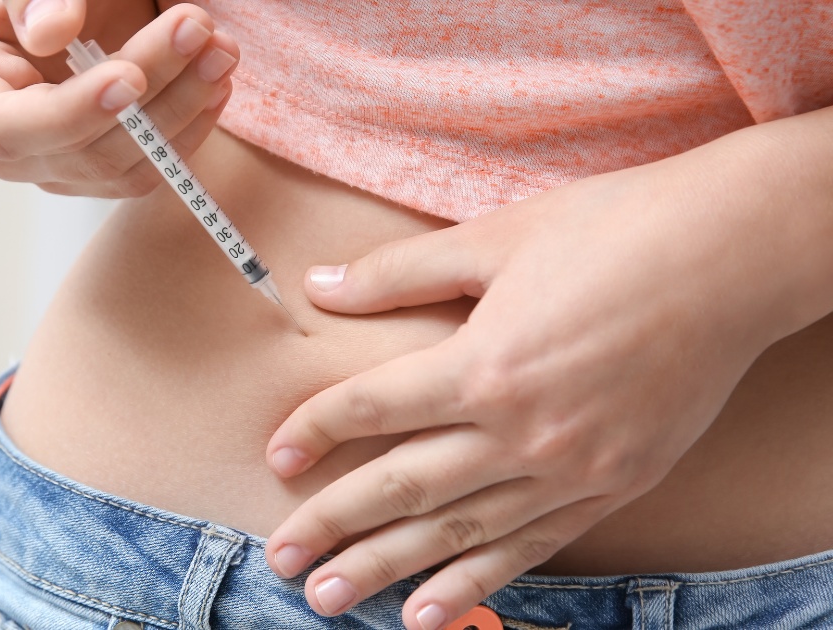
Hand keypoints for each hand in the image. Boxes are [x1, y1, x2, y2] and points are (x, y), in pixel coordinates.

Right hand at [0, 0, 238, 197]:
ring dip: (183, 109)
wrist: (69, 3)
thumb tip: (49, 34)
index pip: (2, 127)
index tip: (131, 78)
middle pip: (74, 148)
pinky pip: (144, 171)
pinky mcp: (88, 175)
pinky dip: (187, 127)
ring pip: (119, 166)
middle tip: (202, 33)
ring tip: (220, 52)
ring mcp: (40, 163)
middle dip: (151, 93)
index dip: (70, 112)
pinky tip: (213, 83)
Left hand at [261, 119, 831, 629]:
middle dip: (334, 525)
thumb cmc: (615, 229)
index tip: (274, 458)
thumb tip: (319, 287)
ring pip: (460, 530)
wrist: (737, 253)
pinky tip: (430, 610)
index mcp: (486, 363)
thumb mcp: (498, 237)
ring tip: (330, 599)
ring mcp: (573, 467)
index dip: (315, 431)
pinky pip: (532, 545)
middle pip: (404, 485)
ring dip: (390, 568)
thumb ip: (400, 272)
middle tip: (282, 560)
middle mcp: (524, 430)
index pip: (373, 408)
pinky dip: (478, 579)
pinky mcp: (617, 483)